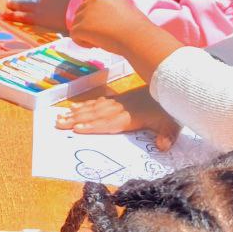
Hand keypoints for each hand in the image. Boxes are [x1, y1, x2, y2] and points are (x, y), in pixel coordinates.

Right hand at [4, 0, 72, 31]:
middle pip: (24, 4)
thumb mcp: (55, 27)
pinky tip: (64, 0)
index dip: (11, 16)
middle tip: (7, 3)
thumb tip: (46, 18)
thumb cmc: (69, 24)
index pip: (22, 17)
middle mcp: (39, 6)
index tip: (2, 15)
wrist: (79, 10)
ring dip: (44, 2)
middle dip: (15, 4)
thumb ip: (48, 21)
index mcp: (38, 18)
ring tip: (49, 5)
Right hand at [55, 87, 179, 148]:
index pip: (109, 123)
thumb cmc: (171, 108)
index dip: (93, 126)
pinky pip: (98, 102)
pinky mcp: (119, 98)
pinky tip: (74, 107)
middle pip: (95, 115)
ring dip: (76, 113)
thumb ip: (168, 135)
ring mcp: (119, 102)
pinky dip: (85, 105)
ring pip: (93, 108)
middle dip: (76, 120)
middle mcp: (121, 108)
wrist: (172, 85)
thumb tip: (163, 146)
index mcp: (131, 116)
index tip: (77, 128)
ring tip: (60, 118)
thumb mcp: (173, 123)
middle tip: (59, 124)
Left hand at [69, 0, 152, 54]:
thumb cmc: (136, 27)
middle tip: (101, 35)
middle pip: (79, 13)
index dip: (89, 16)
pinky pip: (74, 36)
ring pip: (76, 25)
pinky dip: (82, 42)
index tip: (98, 25)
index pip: (86, 2)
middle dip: (87, 25)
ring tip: (101, 40)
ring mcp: (85, 14)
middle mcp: (92, 1)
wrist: (137, 36)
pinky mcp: (81, 27)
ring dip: (86, 35)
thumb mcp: (123, 9)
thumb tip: (100, 18)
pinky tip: (96, 44)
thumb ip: (109, 9)